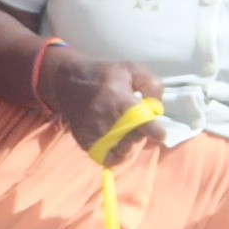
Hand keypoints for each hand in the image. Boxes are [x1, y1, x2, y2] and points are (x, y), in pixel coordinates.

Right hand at [41, 48, 161, 158]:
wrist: (68, 81)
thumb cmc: (104, 74)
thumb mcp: (132, 69)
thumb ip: (152, 86)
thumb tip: (157, 109)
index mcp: (120, 100)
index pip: (142, 122)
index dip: (155, 130)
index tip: (160, 134)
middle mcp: (107, 119)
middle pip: (135, 140)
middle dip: (141, 134)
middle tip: (137, 124)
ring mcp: (94, 133)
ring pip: (122, 152)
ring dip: (129, 145)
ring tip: (126, 134)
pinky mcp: (85, 141)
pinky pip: (106, 159)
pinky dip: (115, 155)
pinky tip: (116, 143)